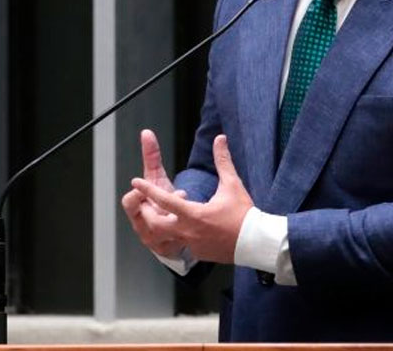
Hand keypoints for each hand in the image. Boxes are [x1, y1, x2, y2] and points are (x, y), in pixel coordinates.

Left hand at [131, 134, 251, 263]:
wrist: (256, 242)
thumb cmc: (244, 214)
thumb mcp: (232, 185)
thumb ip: (223, 161)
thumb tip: (220, 139)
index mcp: (194, 214)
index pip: (164, 200)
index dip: (148, 189)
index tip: (136, 181)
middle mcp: (189, 231)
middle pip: (155, 225)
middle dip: (146, 214)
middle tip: (144, 204)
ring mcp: (192, 244)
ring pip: (165, 238)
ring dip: (160, 227)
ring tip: (161, 216)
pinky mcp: (198, 253)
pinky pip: (181, 245)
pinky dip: (177, 236)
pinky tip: (182, 229)